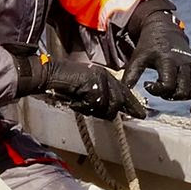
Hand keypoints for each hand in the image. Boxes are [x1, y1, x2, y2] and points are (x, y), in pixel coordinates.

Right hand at [14, 52, 147, 120]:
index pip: (125, 91)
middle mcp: (105, 75)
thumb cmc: (64, 82)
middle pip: (119, 100)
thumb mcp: (87, 88)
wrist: (50, 73)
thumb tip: (114, 110)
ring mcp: (99, 79)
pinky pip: (95, 104)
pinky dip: (84, 108)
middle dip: (111, 111)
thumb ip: (101, 95)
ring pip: (108, 105)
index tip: (140, 115)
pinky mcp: (92, 84)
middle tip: (105, 116)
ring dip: (95, 111)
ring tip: (82, 107)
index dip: (133, 104)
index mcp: (106, 74)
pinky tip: (75, 104)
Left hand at [120, 5, 190, 111]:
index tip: (147, 85)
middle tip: (159, 88)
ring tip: (169, 91)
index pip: (168, 84)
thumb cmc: (149, 47)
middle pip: (182, 91)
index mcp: (168, 59)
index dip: (157, 90)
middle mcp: (185, 63)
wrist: (164, 31)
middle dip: (169, 95)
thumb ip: (131, 74)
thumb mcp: (138, 57)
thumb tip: (125, 92)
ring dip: (181, 97)